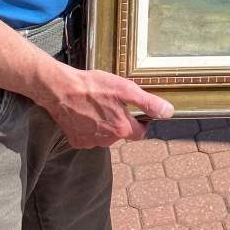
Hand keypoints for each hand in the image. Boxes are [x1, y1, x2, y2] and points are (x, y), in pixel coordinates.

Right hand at [38, 64, 174, 148]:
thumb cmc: (93, 86)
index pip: (141, 133)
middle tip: (113, 103)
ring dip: (106, 124)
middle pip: (122, 133)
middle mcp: (107, 140)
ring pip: (106, 136)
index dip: (142, 121)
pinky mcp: (76, 141)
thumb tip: (168, 112)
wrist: (61, 90)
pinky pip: (90, 137)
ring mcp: (90, 142)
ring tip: (98, 105)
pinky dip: (90, 128)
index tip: (137, 111)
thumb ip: (148, 103)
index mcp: (121, 128)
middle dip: (121, 120)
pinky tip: (86, 113)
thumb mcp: (125, 89)